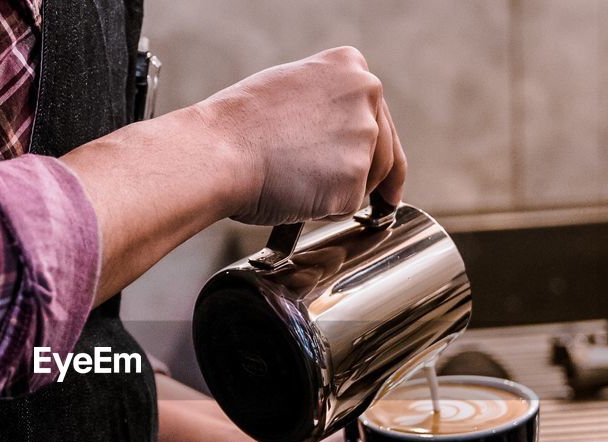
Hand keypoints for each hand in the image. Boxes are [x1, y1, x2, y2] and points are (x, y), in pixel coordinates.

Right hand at [196, 46, 407, 225]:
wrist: (218, 152)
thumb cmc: (238, 126)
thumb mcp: (289, 91)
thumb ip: (324, 105)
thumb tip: (336, 135)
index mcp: (350, 66)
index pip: (378, 112)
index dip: (378, 143)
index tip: (389, 167)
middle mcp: (366, 95)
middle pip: (384, 149)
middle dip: (377, 177)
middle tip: (384, 200)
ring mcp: (363, 138)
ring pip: (368, 179)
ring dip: (341, 190)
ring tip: (297, 185)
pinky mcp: (353, 181)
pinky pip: (345, 205)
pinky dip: (322, 208)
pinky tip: (293, 194)